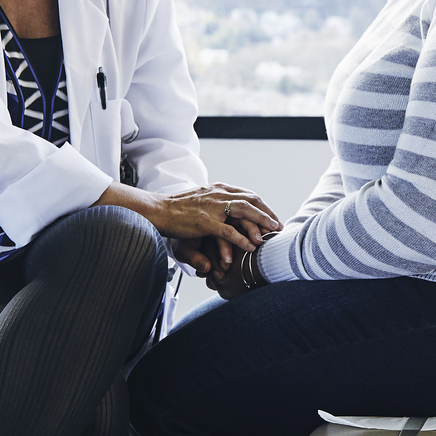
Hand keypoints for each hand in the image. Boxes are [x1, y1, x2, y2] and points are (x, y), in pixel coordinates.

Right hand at [103, 182, 279, 271]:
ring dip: (260, 223)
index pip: (247, 194)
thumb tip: (230, 210)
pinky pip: (228, 231)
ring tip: (271, 234)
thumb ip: (217, 203)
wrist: (157, 210)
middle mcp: (218, 194)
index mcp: (218, 189)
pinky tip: (251, 247)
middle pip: (251, 201)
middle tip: (278, 226)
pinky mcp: (204, 222)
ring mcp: (212, 207)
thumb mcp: (201, 200)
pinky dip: (242, 239)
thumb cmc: (177, 209)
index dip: (262, 206)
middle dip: (267, 213)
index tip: (272, 216)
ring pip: (244, 212)